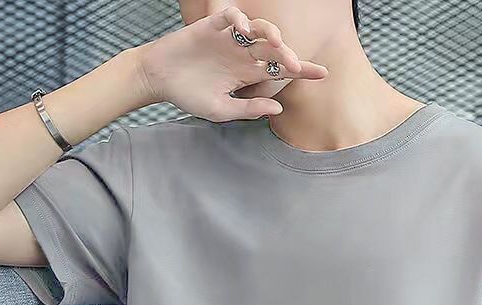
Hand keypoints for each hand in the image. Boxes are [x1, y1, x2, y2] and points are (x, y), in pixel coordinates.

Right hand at [137, 6, 327, 121]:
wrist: (159, 78)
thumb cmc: (189, 95)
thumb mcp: (221, 110)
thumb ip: (249, 109)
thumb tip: (278, 108)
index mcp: (248, 75)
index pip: (280, 71)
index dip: (302, 70)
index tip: (322, 73)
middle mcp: (243, 55)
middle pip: (274, 51)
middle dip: (288, 56)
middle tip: (295, 64)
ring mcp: (229, 40)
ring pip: (259, 30)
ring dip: (270, 33)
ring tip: (277, 43)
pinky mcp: (212, 26)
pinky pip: (231, 17)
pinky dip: (239, 19)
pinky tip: (243, 28)